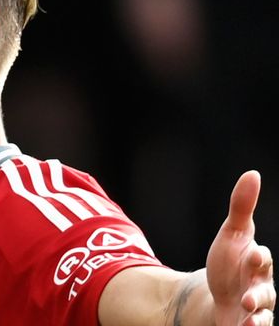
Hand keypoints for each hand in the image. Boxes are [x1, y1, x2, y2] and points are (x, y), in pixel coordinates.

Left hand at [207, 170, 275, 325]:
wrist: (218, 296)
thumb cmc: (230, 263)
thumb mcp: (231, 235)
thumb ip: (242, 208)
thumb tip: (252, 174)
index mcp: (257, 264)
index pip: (263, 259)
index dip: (259, 257)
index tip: (252, 254)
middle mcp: (261, 289)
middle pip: (266, 293)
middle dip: (259, 295)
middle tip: (247, 299)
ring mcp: (256, 311)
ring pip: (264, 318)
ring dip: (258, 321)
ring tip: (249, 322)